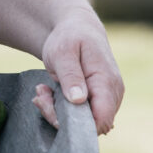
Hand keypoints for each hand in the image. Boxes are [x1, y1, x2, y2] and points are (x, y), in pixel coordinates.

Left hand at [32, 8, 123, 135]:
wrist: (77, 29)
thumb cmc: (70, 38)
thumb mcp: (63, 52)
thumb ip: (71, 75)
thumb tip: (78, 101)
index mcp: (107, 83)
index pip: (101, 119)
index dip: (76, 123)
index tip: (49, 105)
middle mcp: (112, 95)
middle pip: (90, 124)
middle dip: (60, 115)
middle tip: (39, 95)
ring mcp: (106, 100)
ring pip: (83, 122)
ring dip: (57, 110)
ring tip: (41, 90)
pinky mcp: (97, 102)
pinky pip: (80, 115)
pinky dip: (60, 108)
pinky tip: (47, 92)